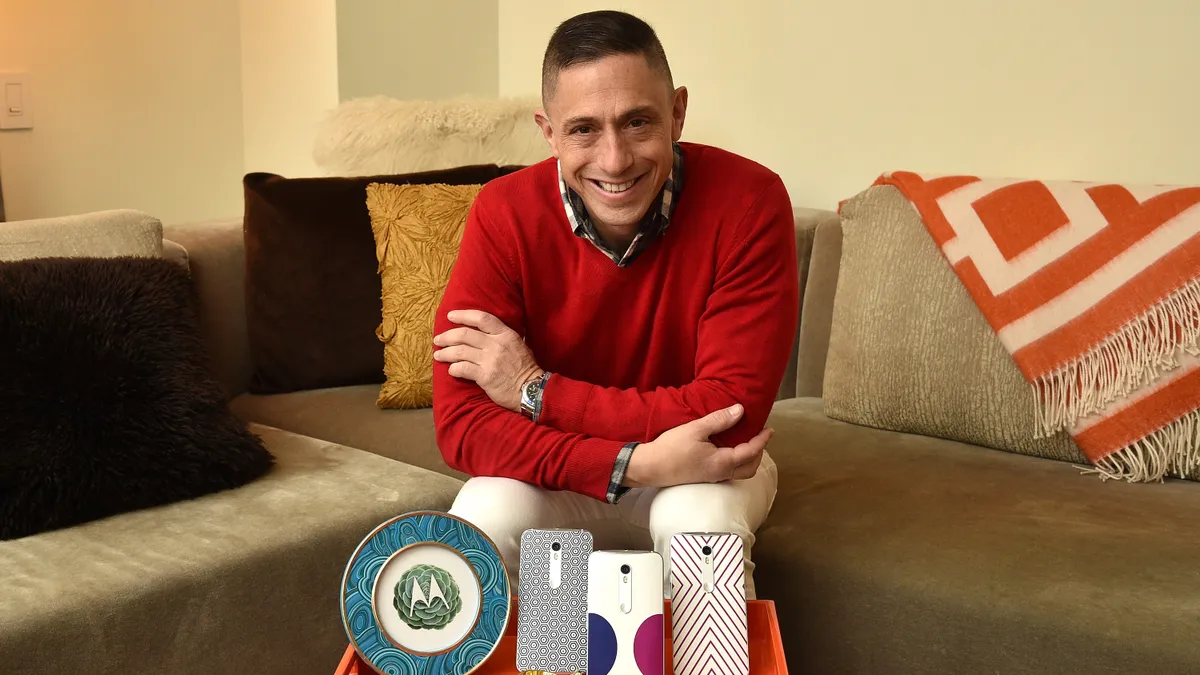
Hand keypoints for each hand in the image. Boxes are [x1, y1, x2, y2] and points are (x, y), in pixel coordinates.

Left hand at [433, 310, 542, 411]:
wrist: (532, 390)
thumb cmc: (526, 368)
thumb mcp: (520, 345)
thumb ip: (504, 336)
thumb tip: (488, 330)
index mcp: (506, 334)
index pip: (481, 319)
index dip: (463, 315)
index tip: (450, 316)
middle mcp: (496, 345)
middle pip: (464, 335)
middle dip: (447, 336)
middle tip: (438, 339)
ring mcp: (490, 361)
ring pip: (460, 351)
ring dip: (445, 353)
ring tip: (438, 355)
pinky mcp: (485, 377)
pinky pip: (463, 369)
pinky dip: (454, 369)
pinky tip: (451, 370)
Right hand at [623, 404, 771, 488]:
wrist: (650, 468)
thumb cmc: (671, 448)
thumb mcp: (695, 429)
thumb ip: (719, 420)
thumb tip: (740, 410)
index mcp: (722, 462)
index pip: (751, 452)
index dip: (762, 440)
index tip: (770, 429)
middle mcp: (721, 473)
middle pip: (750, 468)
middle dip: (759, 453)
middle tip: (761, 437)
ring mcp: (713, 478)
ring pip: (740, 472)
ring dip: (749, 459)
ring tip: (748, 442)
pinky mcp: (705, 477)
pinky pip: (730, 472)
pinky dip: (738, 462)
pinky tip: (730, 449)